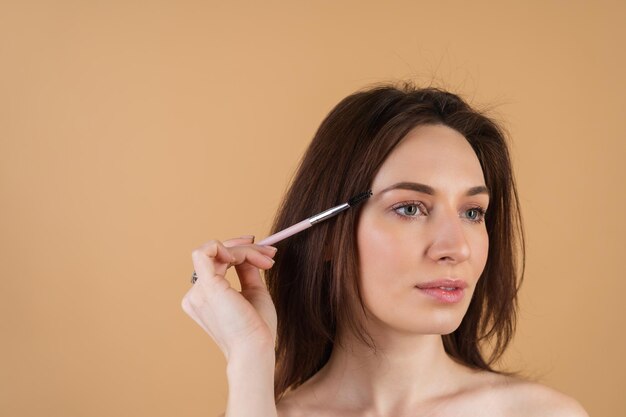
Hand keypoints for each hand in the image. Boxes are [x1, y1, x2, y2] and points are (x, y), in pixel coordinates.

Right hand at [182, 236, 277, 359]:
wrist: (256, 349)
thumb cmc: (256, 329)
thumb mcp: (253, 292)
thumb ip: (246, 272)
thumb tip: (248, 252)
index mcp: (204, 298)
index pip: (215, 262)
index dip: (238, 250)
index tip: (264, 252)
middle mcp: (196, 295)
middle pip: (215, 254)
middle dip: (245, 247)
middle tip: (269, 252)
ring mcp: (198, 291)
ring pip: (217, 251)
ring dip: (246, 250)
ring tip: (267, 261)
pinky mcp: (206, 287)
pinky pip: (207, 252)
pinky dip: (229, 248)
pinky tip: (247, 255)